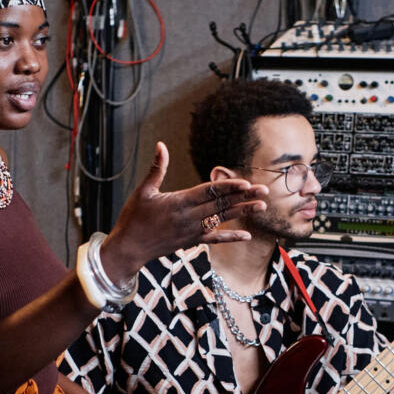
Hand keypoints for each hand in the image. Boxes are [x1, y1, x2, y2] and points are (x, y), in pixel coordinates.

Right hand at [100, 142, 268, 282]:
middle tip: (264, 190)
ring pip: (222, 219)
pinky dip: (231, 237)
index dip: (228, 187)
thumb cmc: (133, 218)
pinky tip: (247, 236)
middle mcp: (189, 217)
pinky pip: (215, 238)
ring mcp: (192, 230)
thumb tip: (161, 145)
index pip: (209, 192)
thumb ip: (156, 168)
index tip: (246, 183)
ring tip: (261, 206)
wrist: (128, 249)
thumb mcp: (143, 191)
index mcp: (178, 202)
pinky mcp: (192, 241)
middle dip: (243, 197)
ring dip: (243, 212)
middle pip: (221, 204)